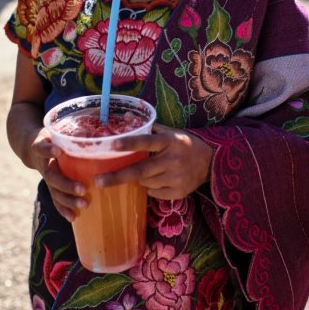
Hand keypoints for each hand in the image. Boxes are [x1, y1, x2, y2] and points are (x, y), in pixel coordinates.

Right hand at [30, 129, 86, 222]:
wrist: (33, 148)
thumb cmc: (53, 136)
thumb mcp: (58, 129)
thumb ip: (74, 131)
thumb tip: (97, 133)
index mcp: (43, 147)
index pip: (42, 148)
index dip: (48, 150)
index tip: (58, 151)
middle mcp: (42, 164)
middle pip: (51, 176)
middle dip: (66, 184)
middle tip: (83, 189)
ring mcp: (46, 177)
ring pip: (54, 191)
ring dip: (68, 200)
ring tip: (84, 205)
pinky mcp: (50, 186)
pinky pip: (55, 199)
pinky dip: (64, 209)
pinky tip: (73, 217)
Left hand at [94, 123, 213, 199]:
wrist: (210, 162)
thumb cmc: (183, 145)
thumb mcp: (169, 132)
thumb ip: (147, 127)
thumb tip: (124, 116)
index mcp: (169, 142)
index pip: (147, 142)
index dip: (130, 143)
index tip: (113, 145)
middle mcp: (172, 160)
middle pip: (141, 170)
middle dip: (118, 177)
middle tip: (98, 181)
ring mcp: (176, 178)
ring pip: (145, 182)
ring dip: (139, 178)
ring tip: (149, 170)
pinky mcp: (179, 192)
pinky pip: (154, 193)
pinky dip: (151, 187)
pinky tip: (160, 179)